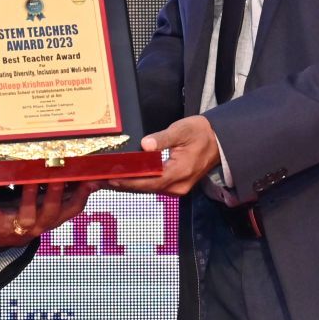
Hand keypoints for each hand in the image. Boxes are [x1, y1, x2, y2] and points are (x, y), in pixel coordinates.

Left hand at [0, 180, 96, 248]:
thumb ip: (64, 192)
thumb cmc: (29, 213)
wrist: (1, 236)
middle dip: (55, 194)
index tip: (89, 180)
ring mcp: (17, 225)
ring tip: (30, 178)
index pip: (73, 209)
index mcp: (54, 218)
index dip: (82, 196)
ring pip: (26, 213)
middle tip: (58, 177)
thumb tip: (86, 172)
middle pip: (51, 211)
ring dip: (29, 196)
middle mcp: (39, 224)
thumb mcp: (48, 207)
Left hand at [106, 116, 220, 196]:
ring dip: (129, 185)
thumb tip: (145, 145)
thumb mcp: (182, 130)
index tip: (110, 179)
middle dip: (123, 185)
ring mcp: (178, 188)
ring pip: (148, 189)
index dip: (129, 182)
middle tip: (99, 180)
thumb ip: (163, 138)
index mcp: (180, 172)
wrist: (219, 141)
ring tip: (106, 180)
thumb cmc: (201, 133)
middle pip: (146, 189)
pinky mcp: (176, 186)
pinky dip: (138, 183)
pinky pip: (154, 186)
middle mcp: (178, 186)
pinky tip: (124, 178)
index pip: (149, 182)